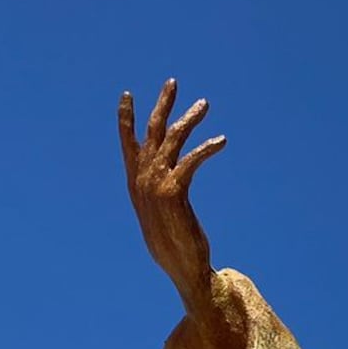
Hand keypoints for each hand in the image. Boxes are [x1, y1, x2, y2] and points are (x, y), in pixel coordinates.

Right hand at [119, 78, 226, 316]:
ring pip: (173, 139)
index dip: (126, 119)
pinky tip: (221, 140)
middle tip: (173, 82)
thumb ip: (157, 194)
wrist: (181, 266)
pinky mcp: (174, 190)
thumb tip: (162, 185)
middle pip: (151, 132)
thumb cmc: (172, 246)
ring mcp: (156, 184)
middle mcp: (142, 180)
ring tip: (204, 104)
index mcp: (136, 184)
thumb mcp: (158, 215)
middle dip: (162, 105)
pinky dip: (207, 147)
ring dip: (189, 118)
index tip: (127, 95)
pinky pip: (192, 159)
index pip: (128, 144)